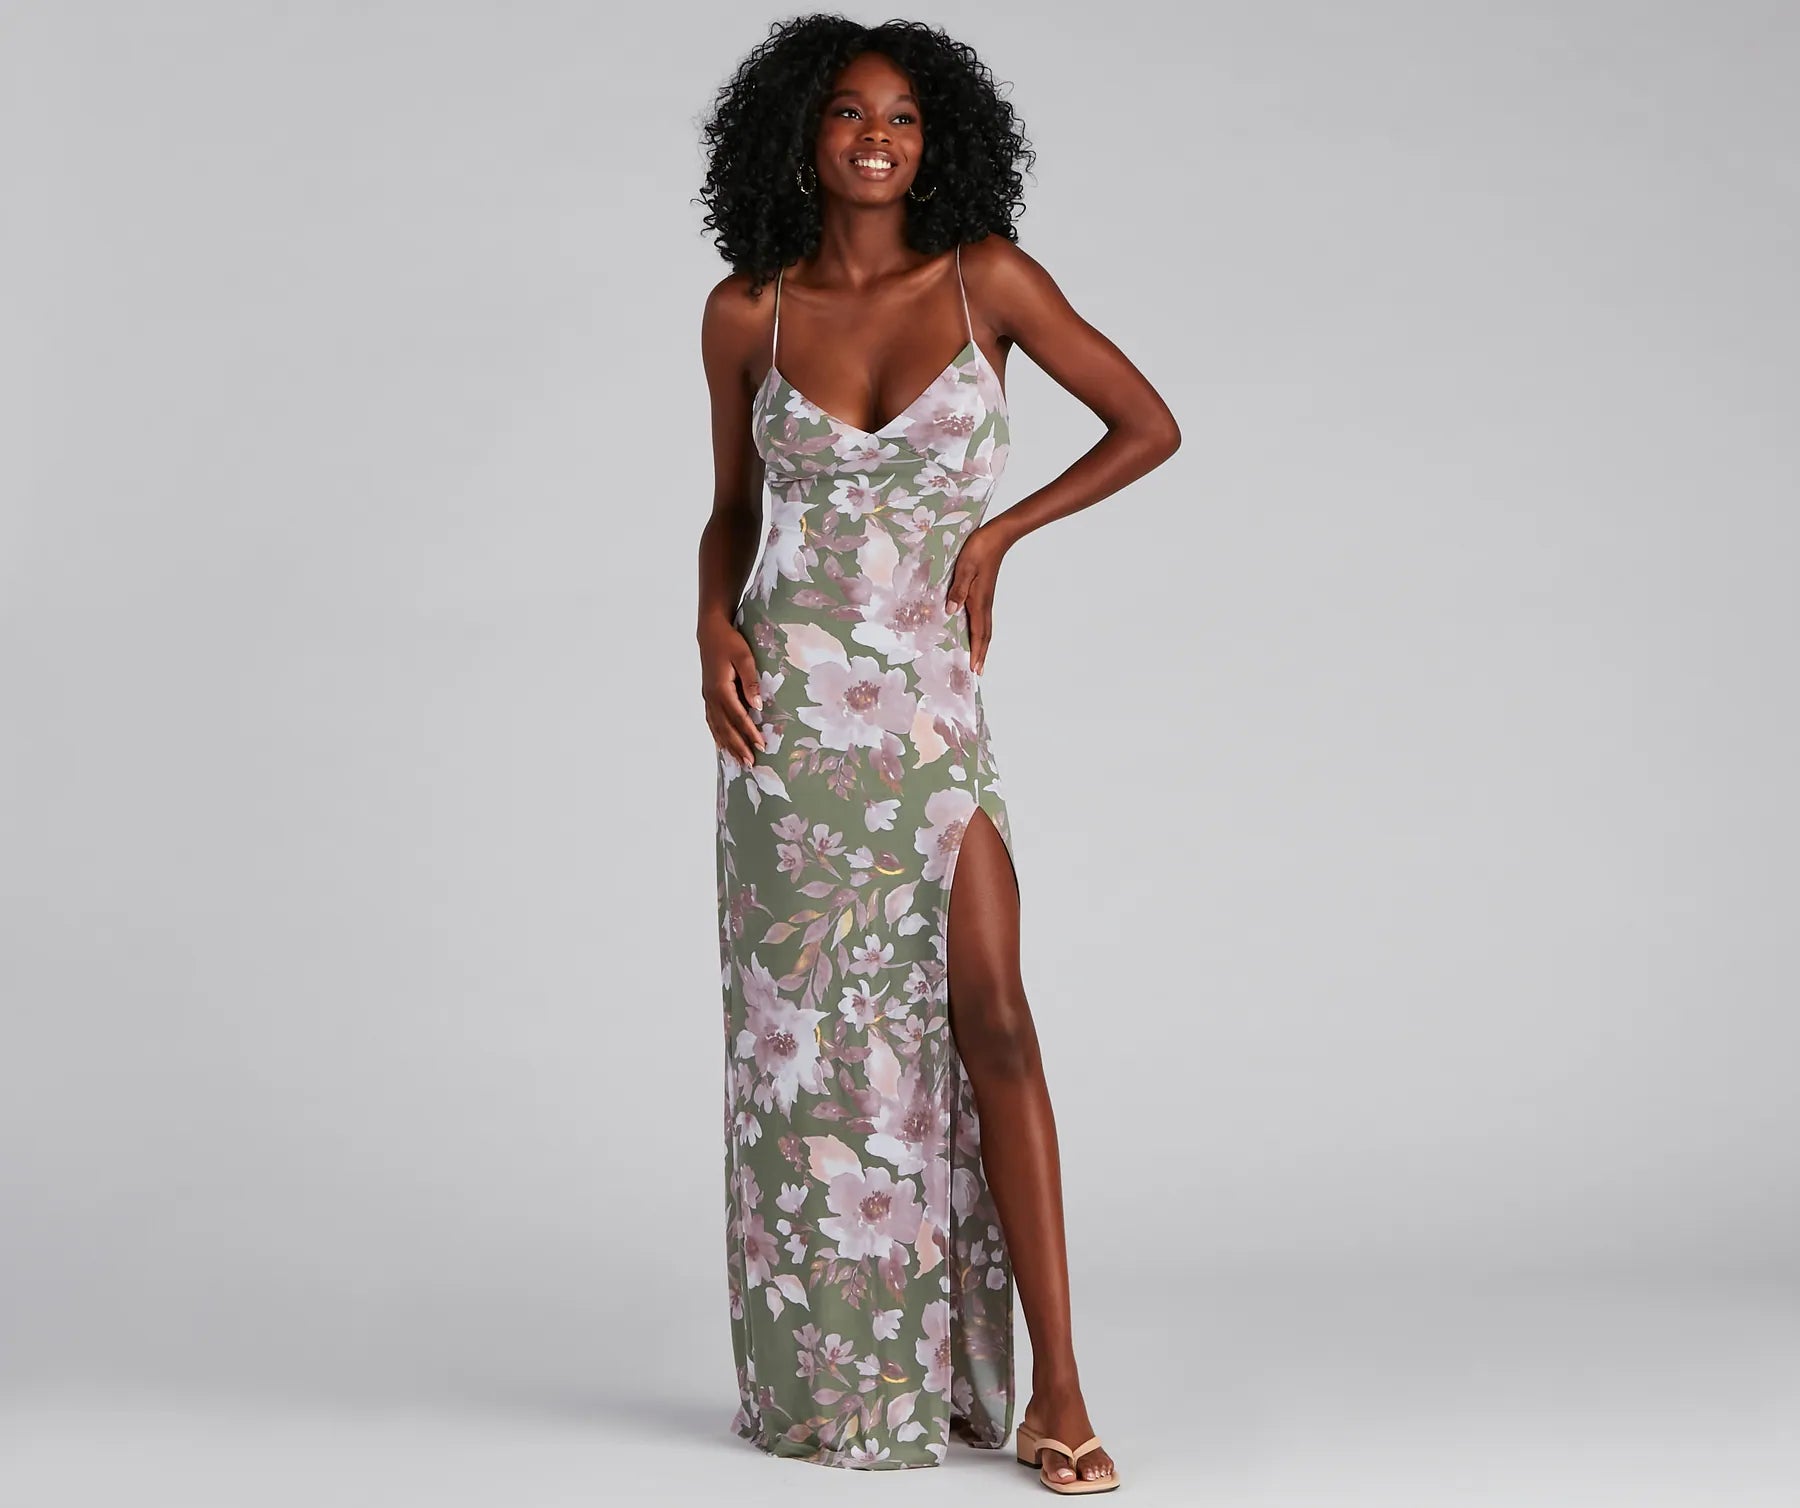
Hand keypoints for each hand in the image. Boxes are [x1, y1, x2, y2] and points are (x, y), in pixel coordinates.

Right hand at [698, 615, 766, 768]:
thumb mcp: (744, 657)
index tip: (761, 745)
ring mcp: (708, 697)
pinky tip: (722, 744)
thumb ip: (751, 681)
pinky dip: (717, 735)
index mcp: (721, 689)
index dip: (749, 732)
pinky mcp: (708, 695)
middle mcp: (712, 697)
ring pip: (717, 727)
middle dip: (738, 746)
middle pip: (726, 727)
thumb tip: (757, 705)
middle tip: (750, 763)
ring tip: (738, 760)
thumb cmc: (729, 642)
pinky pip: (711, 720)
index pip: (738, 716)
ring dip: (728, 745)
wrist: (710, 632)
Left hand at [944, 523, 1007, 674]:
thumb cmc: (980, 549)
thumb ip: (958, 590)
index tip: (975, 669)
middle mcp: (984, 603)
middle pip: (985, 635)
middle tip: (978, 671)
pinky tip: (974, 631)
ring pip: (985, 627)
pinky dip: (979, 630)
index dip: (977, 651)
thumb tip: (951, 611)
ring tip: (978, 657)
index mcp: (979, 601)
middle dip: (981, 653)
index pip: (979, 632)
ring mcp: (986, 598)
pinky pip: (983, 618)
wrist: (998, 536)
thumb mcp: (965, 568)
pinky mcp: (984, 592)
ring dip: (982, 644)